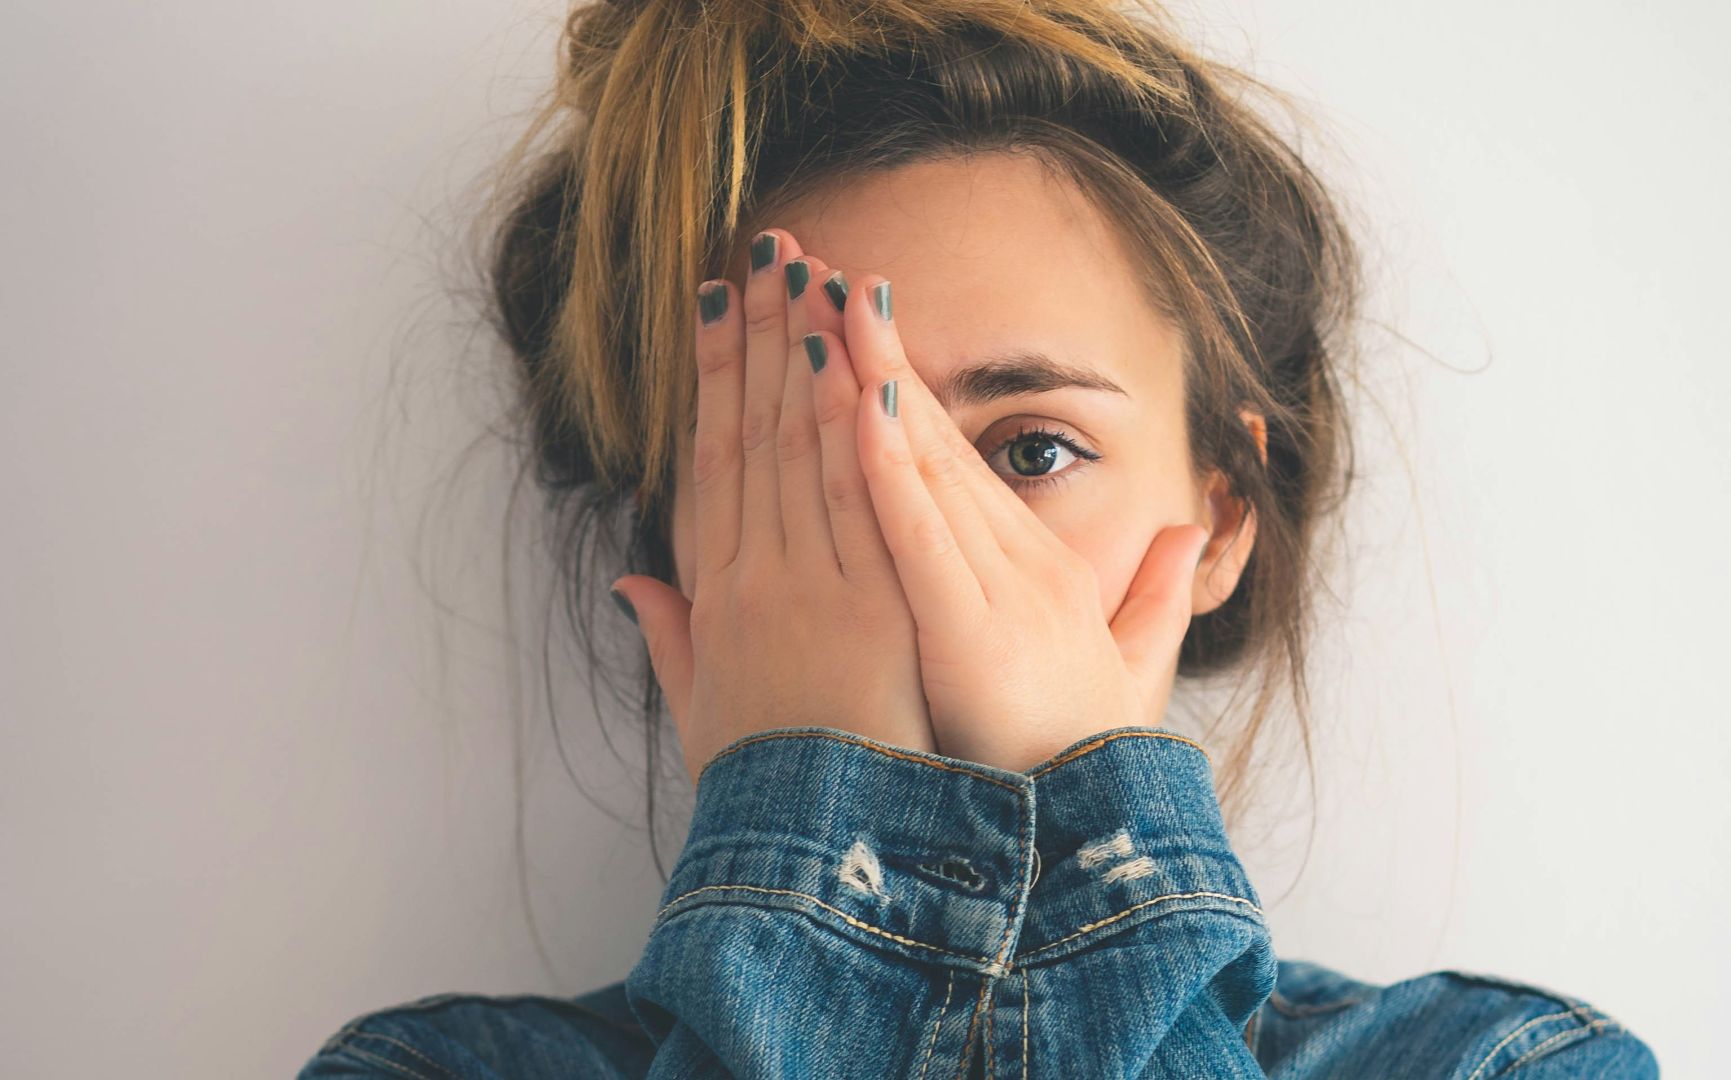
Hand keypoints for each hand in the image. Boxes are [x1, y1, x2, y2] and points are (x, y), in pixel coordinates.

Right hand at [611, 231, 935, 784]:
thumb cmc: (768, 792)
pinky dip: (851, 434)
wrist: (813, 857)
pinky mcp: (862, 610)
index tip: (719, 306)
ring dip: (802, 357)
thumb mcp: (702, 716)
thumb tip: (634, 583)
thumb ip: (671, 642)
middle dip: (760, 336)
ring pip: (799, 453)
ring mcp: (807, 590)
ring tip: (807, 272)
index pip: (715, 462)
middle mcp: (754, 581)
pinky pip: (855, 508)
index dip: (715, 378)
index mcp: (719, 600)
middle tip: (766, 247)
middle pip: (753, 435)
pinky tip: (851, 366)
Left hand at [827, 272, 1212, 773]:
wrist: (1100, 844)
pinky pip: (917, 531)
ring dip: (865, 374)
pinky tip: (856, 402)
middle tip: (807, 264)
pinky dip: (887, 463)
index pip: (946, 454)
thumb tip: (1198, 531)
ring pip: (918, 462)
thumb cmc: (1085, 762)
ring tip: (820, 296)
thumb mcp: (1128, 670)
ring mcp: (993, 589)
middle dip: (864, 344)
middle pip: (924, 434)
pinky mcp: (970, 628)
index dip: (893, 377)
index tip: (846, 313)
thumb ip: (1157, 597)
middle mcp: (1011, 561)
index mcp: (1028, 566)